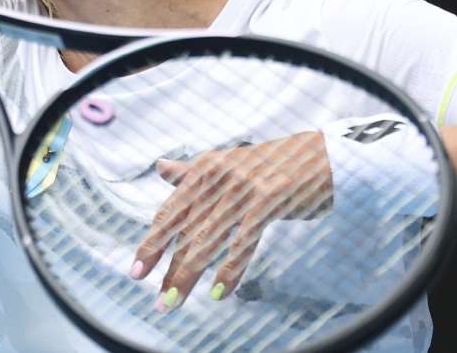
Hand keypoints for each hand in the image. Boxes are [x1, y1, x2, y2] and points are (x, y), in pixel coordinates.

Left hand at [130, 131, 332, 311]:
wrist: (319, 155)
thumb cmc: (270, 164)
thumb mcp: (227, 163)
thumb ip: (191, 172)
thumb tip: (160, 167)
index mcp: (204, 169)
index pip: (170, 212)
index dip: (152, 244)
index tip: (137, 272)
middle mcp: (219, 177)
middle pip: (186, 232)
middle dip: (169, 269)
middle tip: (157, 301)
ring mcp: (244, 189)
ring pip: (209, 240)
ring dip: (189, 275)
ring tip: (175, 302)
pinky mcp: (269, 201)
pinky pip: (243, 242)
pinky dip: (230, 270)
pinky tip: (218, 292)